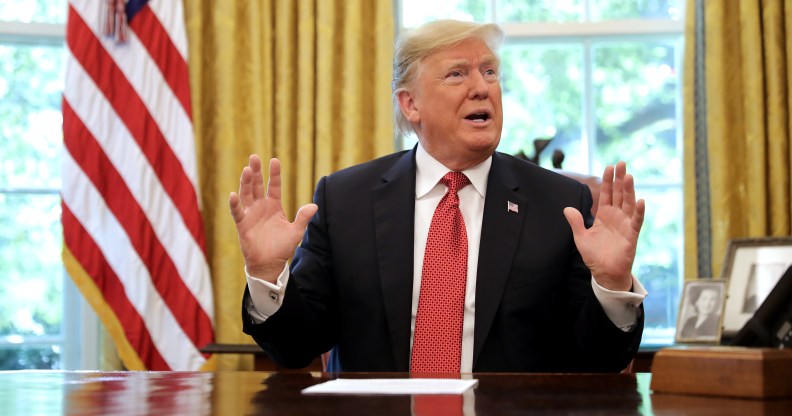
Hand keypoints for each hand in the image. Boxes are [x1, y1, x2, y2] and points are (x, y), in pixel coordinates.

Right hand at [229, 156, 317, 283]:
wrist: (270, 264)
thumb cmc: (282, 248)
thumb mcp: (296, 232)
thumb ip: (303, 218)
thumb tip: (314, 205)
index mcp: (274, 206)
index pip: (274, 186)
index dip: (274, 174)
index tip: (274, 160)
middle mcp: (261, 207)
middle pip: (257, 186)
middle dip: (256, 172)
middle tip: (254, 157)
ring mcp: (251, 214)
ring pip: (247, 194)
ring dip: (246, 182)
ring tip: (247, 170)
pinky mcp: (242, 224)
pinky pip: (237, 212)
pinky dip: (234, 204)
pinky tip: (233, 194)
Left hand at [563, 161, 644, 290]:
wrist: (605, 274)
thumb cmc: (594, 256)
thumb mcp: (581, 238)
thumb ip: (576, 222)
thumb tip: (567, 208)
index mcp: (604, 215)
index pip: (607, 194)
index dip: (608, 181)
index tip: (608, 167)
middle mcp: (617, 217)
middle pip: (620, 194)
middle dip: (620, 179)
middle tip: (621, 163)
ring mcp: (625, 224)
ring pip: (629, 204)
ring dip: (629, 190)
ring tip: (628, 176)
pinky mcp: (632, 235)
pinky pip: (637, 221)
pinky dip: (639, 212)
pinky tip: (641, 201)